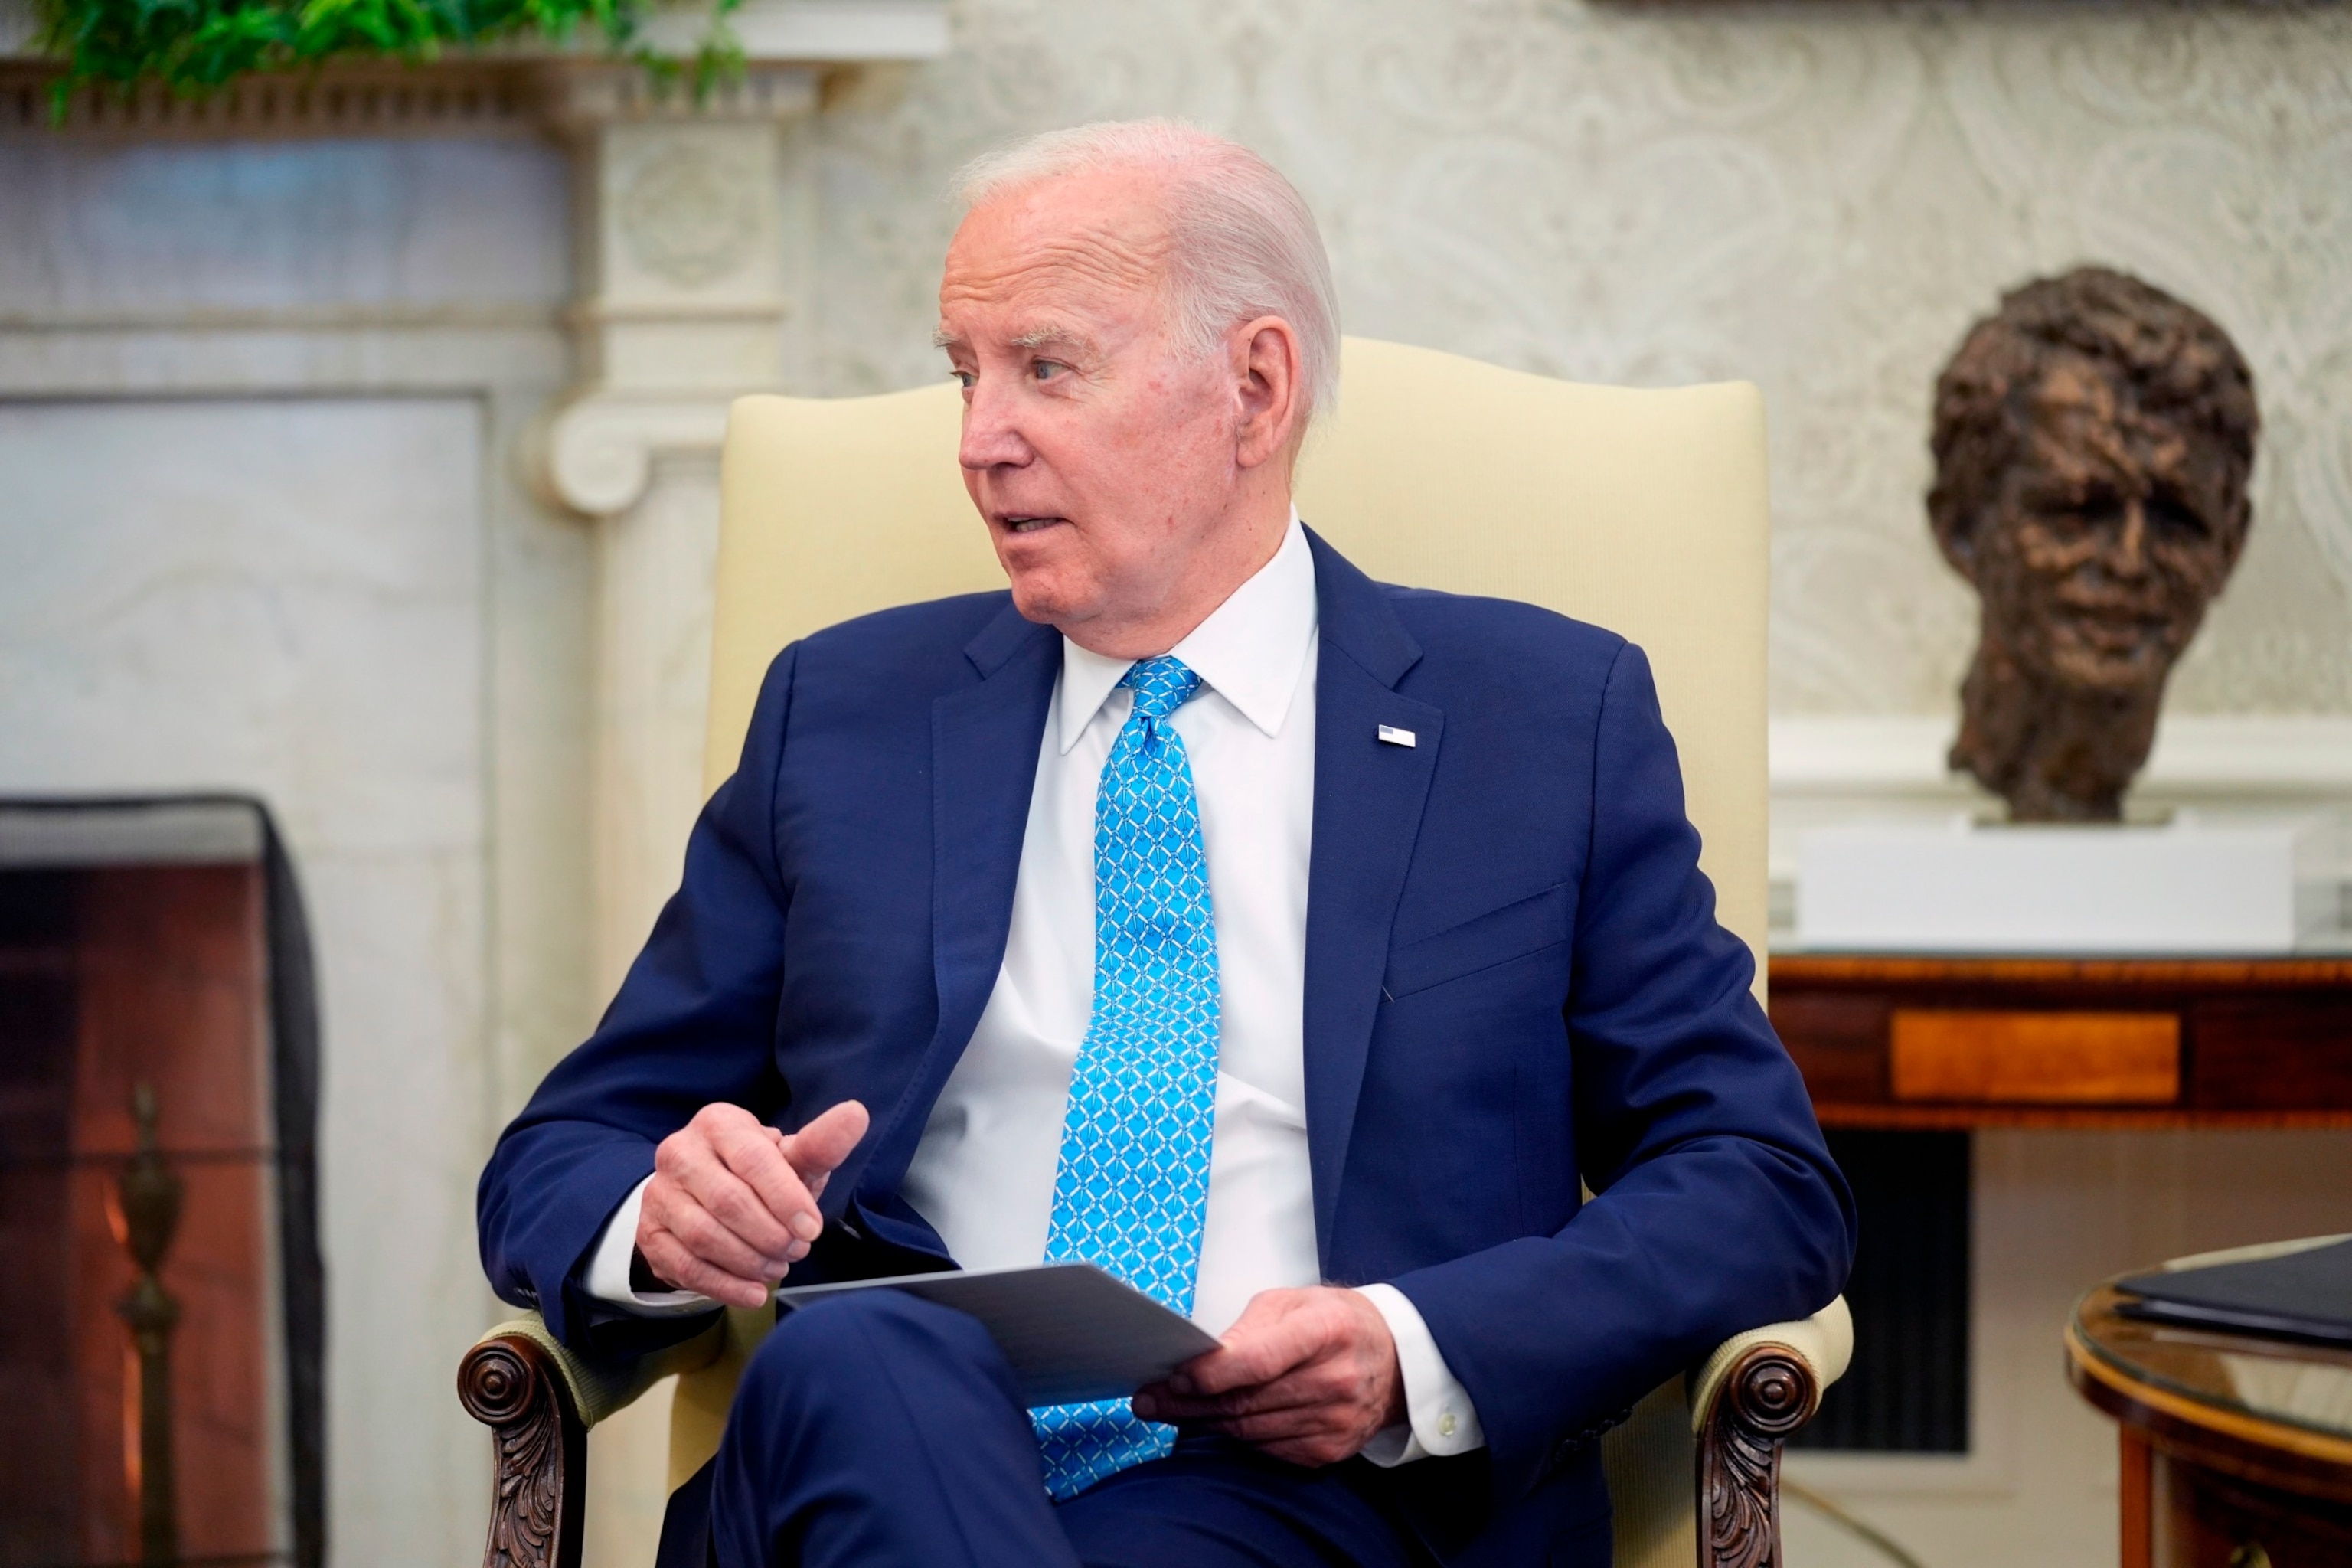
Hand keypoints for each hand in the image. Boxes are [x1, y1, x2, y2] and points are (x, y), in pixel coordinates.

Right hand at [635, 1100, 868, 1307]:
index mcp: (719, 1124)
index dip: (785, 1197)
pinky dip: (725, 1285)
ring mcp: (659, 1193)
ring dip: (750, 1260)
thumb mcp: (789, 1158)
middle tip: (797, 1251)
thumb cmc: (757, 1175)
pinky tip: (754, 1292)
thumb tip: (856, 1114)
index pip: (753, 1159)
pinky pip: (686, 1266)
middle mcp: (680, 1152)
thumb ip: (821, 1144)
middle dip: (770, 1234)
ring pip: (704, 1236)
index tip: (812, 1229)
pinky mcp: (650, 1233)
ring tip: (778, 1267)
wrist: (702, 1196)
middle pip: (728, 1201)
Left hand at [1130, 1286, 1403, 1466]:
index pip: (1258, 1361)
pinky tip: (1214, 1422)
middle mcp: (1335, 1380)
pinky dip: (1236, 1436)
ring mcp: (1335, 1421)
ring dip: (1203, 1423)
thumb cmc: (1335, 1322)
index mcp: (1325, 1331)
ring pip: (1250, 1431)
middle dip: (1188, 1403)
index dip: (1210, 1374)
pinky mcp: (1330, 1450)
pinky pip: (1267, 1449)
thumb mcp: (1292, 1302)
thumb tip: (1202, 1359)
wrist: (1393, 1359)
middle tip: (1148, 1400)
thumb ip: (1247, 1329)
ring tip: (1169, 1410)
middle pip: (1246, 1402)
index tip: (1173, 1378)